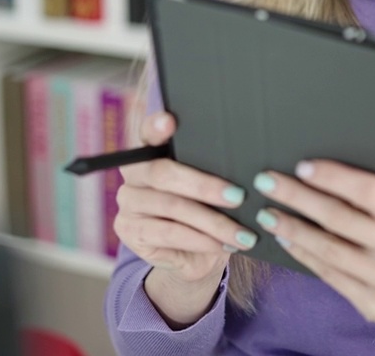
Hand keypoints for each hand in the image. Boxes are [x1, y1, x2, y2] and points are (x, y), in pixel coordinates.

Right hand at [114, 111, 258, 325]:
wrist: (193, 254)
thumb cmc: (208, 210)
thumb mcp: (213, 188)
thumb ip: (216, 169)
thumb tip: (246, 164)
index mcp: (151, 150)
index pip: (148, 132)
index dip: (157, 126)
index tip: (170, 121)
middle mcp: (134, 173)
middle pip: (163, 173)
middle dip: (205, 186)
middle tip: (238, 197)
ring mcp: (128, 202)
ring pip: (172, 207)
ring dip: (212, 222)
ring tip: (242, 233)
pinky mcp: (129, 231)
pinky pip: (169, 233)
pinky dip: (200, 239)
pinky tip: (222, 244)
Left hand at [252, 161, 374, 354]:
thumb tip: (370, 148)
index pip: (371, 192)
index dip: (334, 177)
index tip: (302, 166)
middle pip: (342, 220)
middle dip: (299, 198)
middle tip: (268, 181)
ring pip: (330, 251)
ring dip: (293, 228)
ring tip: (268, 211)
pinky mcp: (374, 307)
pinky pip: (331, 276)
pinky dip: (305, 255)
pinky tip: (287, 239)